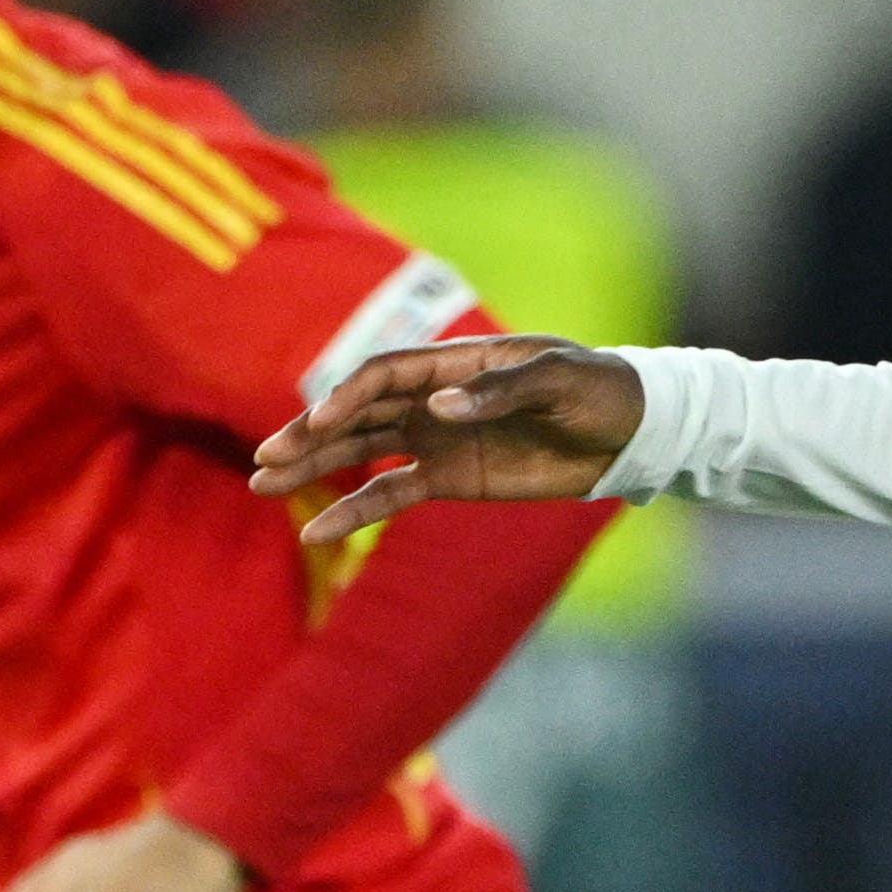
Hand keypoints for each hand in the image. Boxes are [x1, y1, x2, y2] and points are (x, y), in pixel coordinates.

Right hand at [256, 336, 642, 535]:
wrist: (628, 430)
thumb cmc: (597, 388)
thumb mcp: (557, 380)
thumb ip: (499, 390)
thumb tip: (442, 407)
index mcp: (453, 362)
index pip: (384, 375)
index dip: (348, 397)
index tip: (319, 423)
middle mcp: (433, 398)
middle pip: (357, 413)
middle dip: (309, 436)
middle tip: (264, 460)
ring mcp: (436, 439)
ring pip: (360, 452)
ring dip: (314, 469)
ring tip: (263, 486)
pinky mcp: (448, 478)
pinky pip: (390, 494)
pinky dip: (354, 512)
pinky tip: (316, 530)